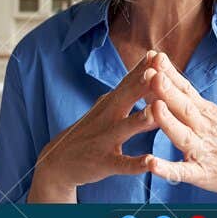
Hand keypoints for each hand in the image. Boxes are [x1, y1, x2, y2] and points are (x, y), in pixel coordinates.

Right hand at [26, 51, 162, 201]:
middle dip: (142, 84)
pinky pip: (121, 164)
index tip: (159, 54)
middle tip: (158, 70)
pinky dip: (135, 163)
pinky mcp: (103, 162)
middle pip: (126, 98)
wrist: (57, 162)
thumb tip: (148, 67)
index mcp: (111, 103)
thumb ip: (126, 90)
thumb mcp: (105, 107)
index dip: (143, 68)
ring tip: (155, 112)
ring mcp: (105, 140)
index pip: (128, 82)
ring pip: (125, 129)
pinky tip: (149, 162)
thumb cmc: (89, 132)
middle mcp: (108, 117)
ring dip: (140, 120)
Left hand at [143, 52, 216, 201]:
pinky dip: (167, 169)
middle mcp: (205, 129)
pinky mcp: (203, 175)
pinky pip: (183, 172)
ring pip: (183, 135)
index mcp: (207, 114)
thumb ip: (192, 103)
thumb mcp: (215, 118)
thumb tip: (169, 82)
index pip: (186, 90)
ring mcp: (204, 151)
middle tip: (150, 72)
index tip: (153, 57)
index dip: (169, 74)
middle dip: (166, 89)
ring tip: (154, 107)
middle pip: (184, 106)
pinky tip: (152, 164)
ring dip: (168, 121)